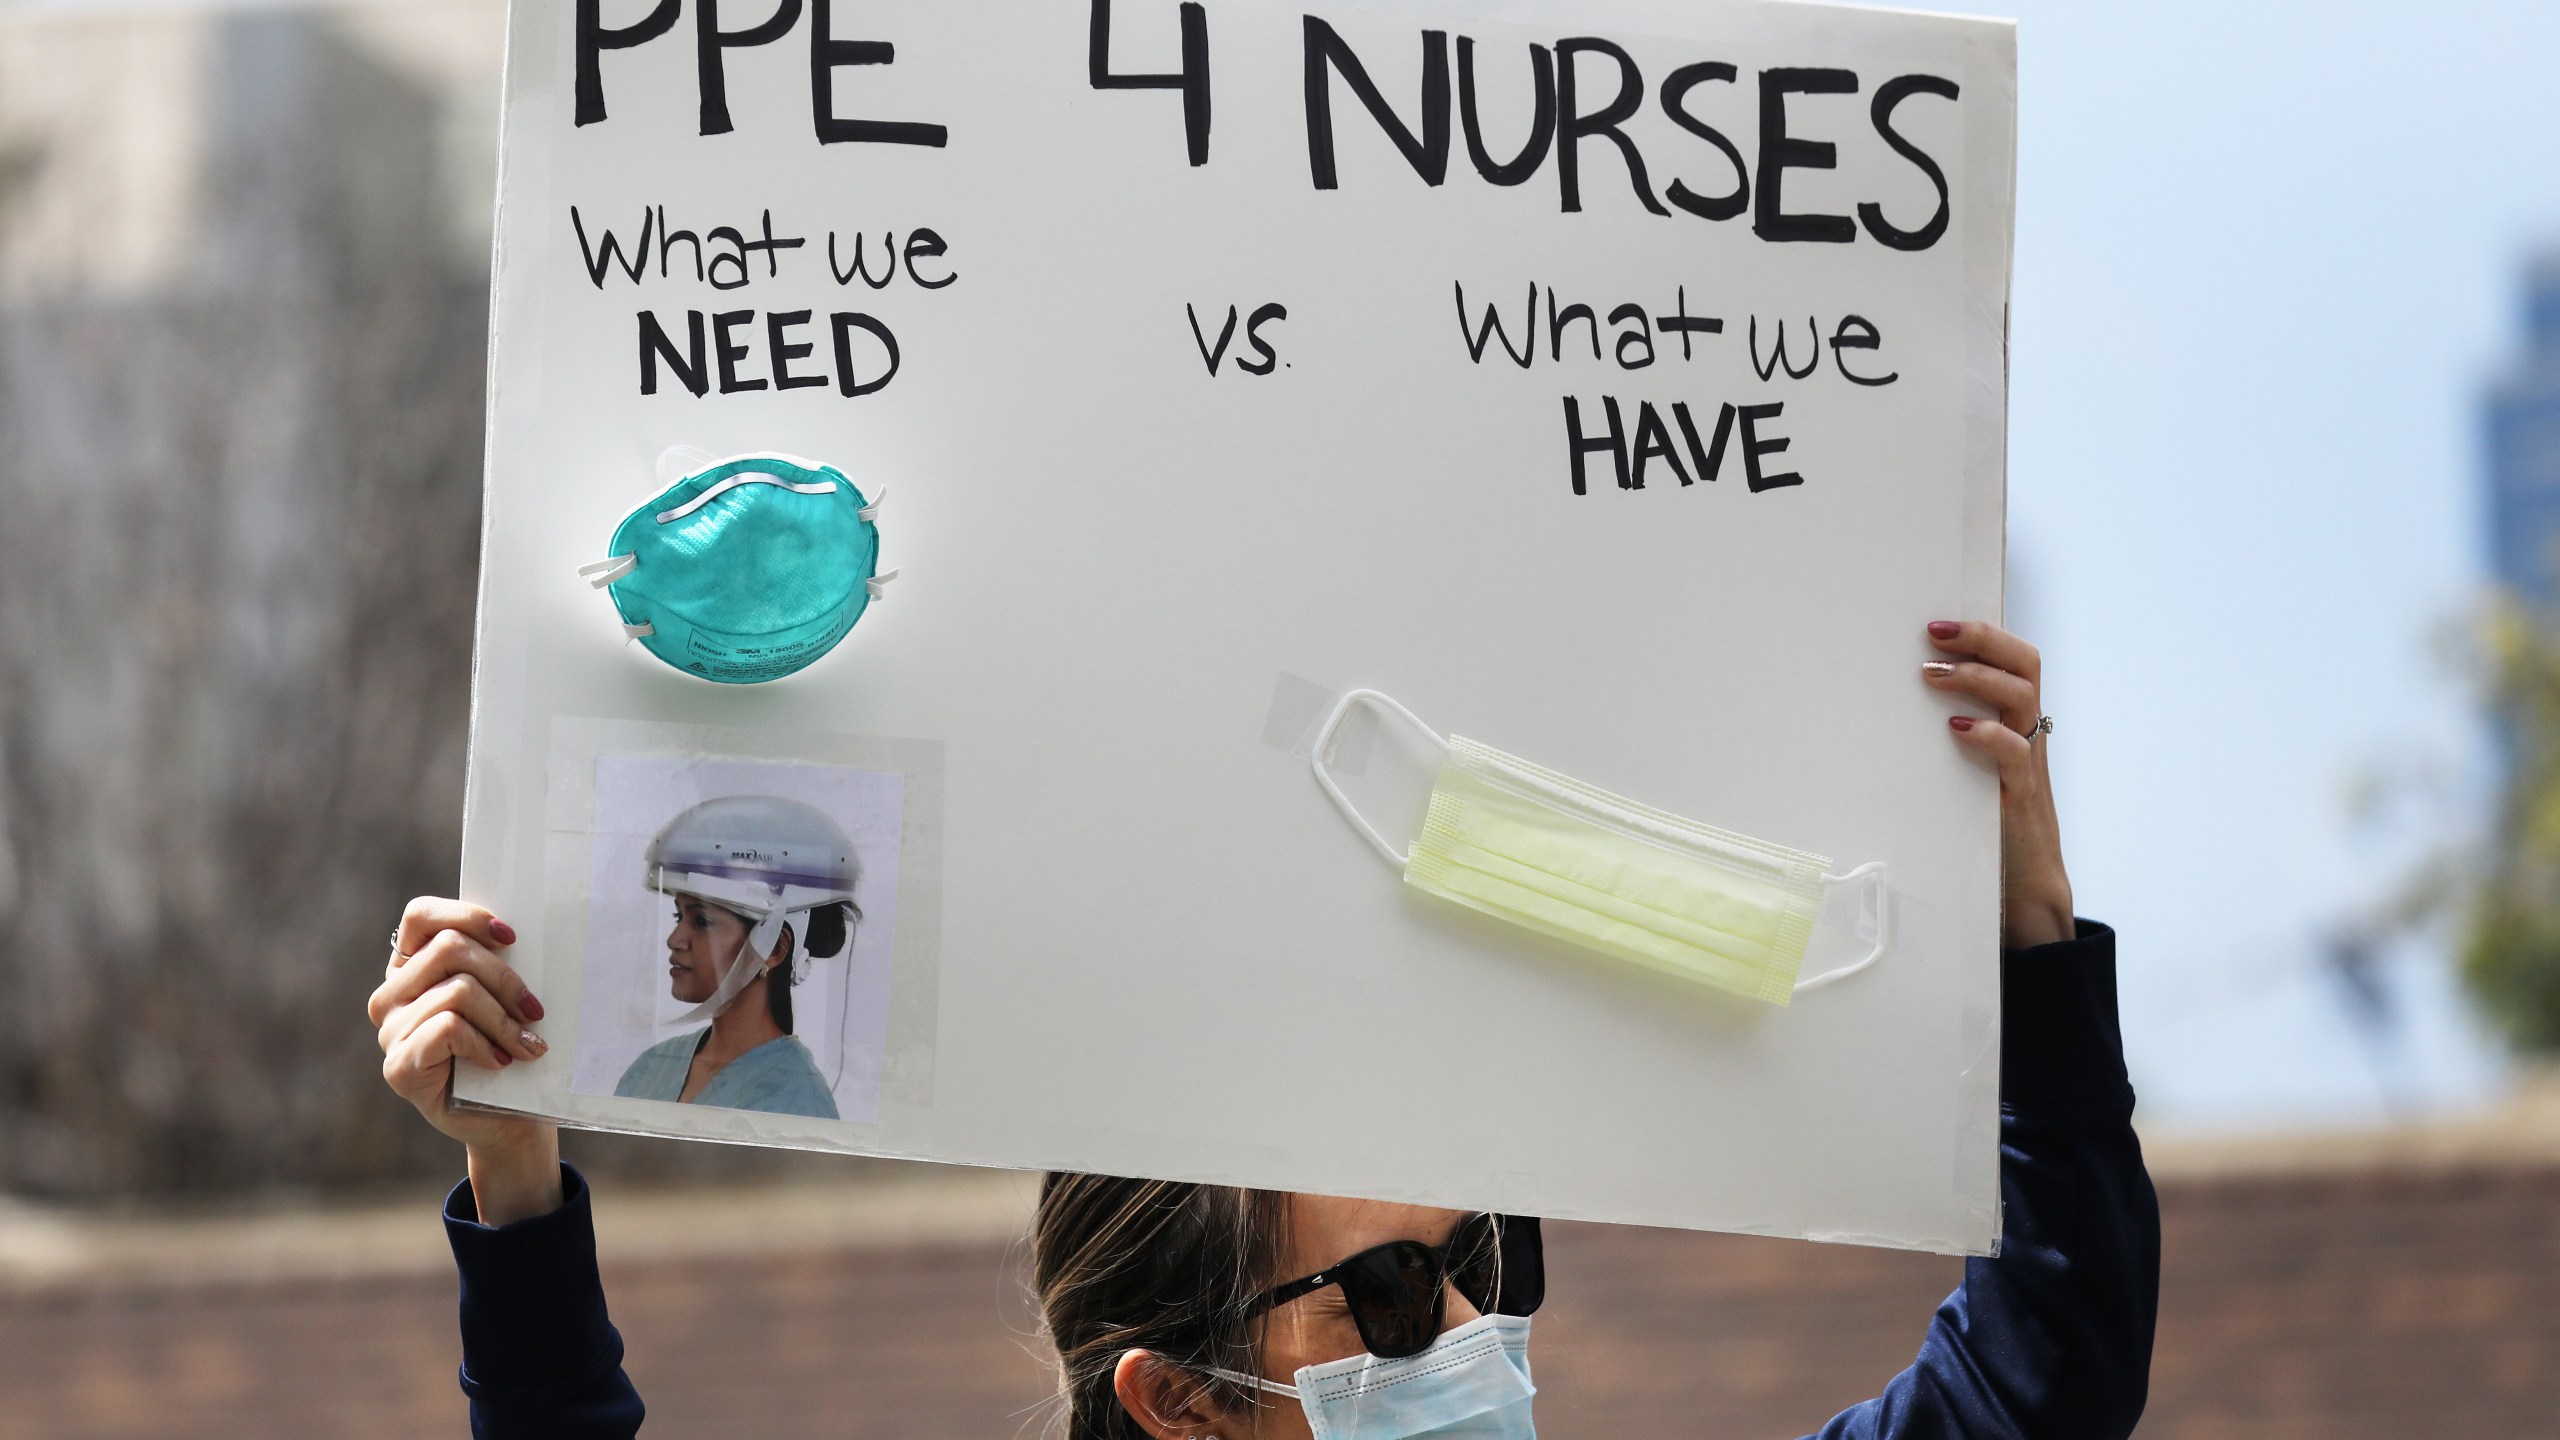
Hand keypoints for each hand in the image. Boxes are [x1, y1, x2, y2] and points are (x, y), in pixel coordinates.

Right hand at [369, 897, 562, 1223]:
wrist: (508, 1119)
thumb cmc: (510, 1049)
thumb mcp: (504, 998)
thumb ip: (497, 963)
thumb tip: (522, 933)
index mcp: (412, 967)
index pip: (422, 916)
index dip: (467, 916)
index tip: (512, 937)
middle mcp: (392, 995)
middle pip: (450, 949)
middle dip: (506, 978)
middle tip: (536, 1010)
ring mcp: (390, 1032)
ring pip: (457, 991)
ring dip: (505, 1019)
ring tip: (530, 1045)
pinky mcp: (399, 1066)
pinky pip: (448, 1028)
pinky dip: (485, 1042)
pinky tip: (500, 1061)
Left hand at [1922, 621, 2074, 949]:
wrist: (2021, 887)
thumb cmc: (1981, 823)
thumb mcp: (1959, 770)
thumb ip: (1936, 740)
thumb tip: (1877, 712)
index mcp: (2014, 721)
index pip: (2016, 658)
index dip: (1984, 633)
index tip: (1936, 622)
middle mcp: (2027, 733)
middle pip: (2025, 663)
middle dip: (1982, 639)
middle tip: (1934, 632)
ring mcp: (2028, 763)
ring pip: (2022, 698)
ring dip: (1977, 678)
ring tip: (1932, 674)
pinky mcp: (2021, 797)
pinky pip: (2016, 754)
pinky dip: (1989, 735)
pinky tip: (1957, 729)